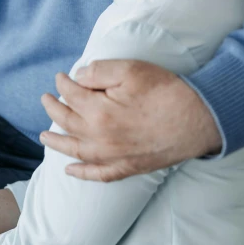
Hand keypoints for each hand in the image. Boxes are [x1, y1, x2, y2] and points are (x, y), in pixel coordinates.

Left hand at [39, 61, 221, 181]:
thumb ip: (99, 71)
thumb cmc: (166, 92)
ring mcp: (113, 156)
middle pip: (67, 123)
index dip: (63, 83)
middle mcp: (100, 139)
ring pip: (75, 151)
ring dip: (57, 143)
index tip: (60, 76)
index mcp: (99, 112)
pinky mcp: (128, 167)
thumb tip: (78, 77)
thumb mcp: (131, 70)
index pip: (71, 95)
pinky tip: (70, 170)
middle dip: (53, 109)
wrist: (200, 119)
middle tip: (45, 99)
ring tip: (43, 136)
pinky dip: (82, 173)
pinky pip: (98, 174)